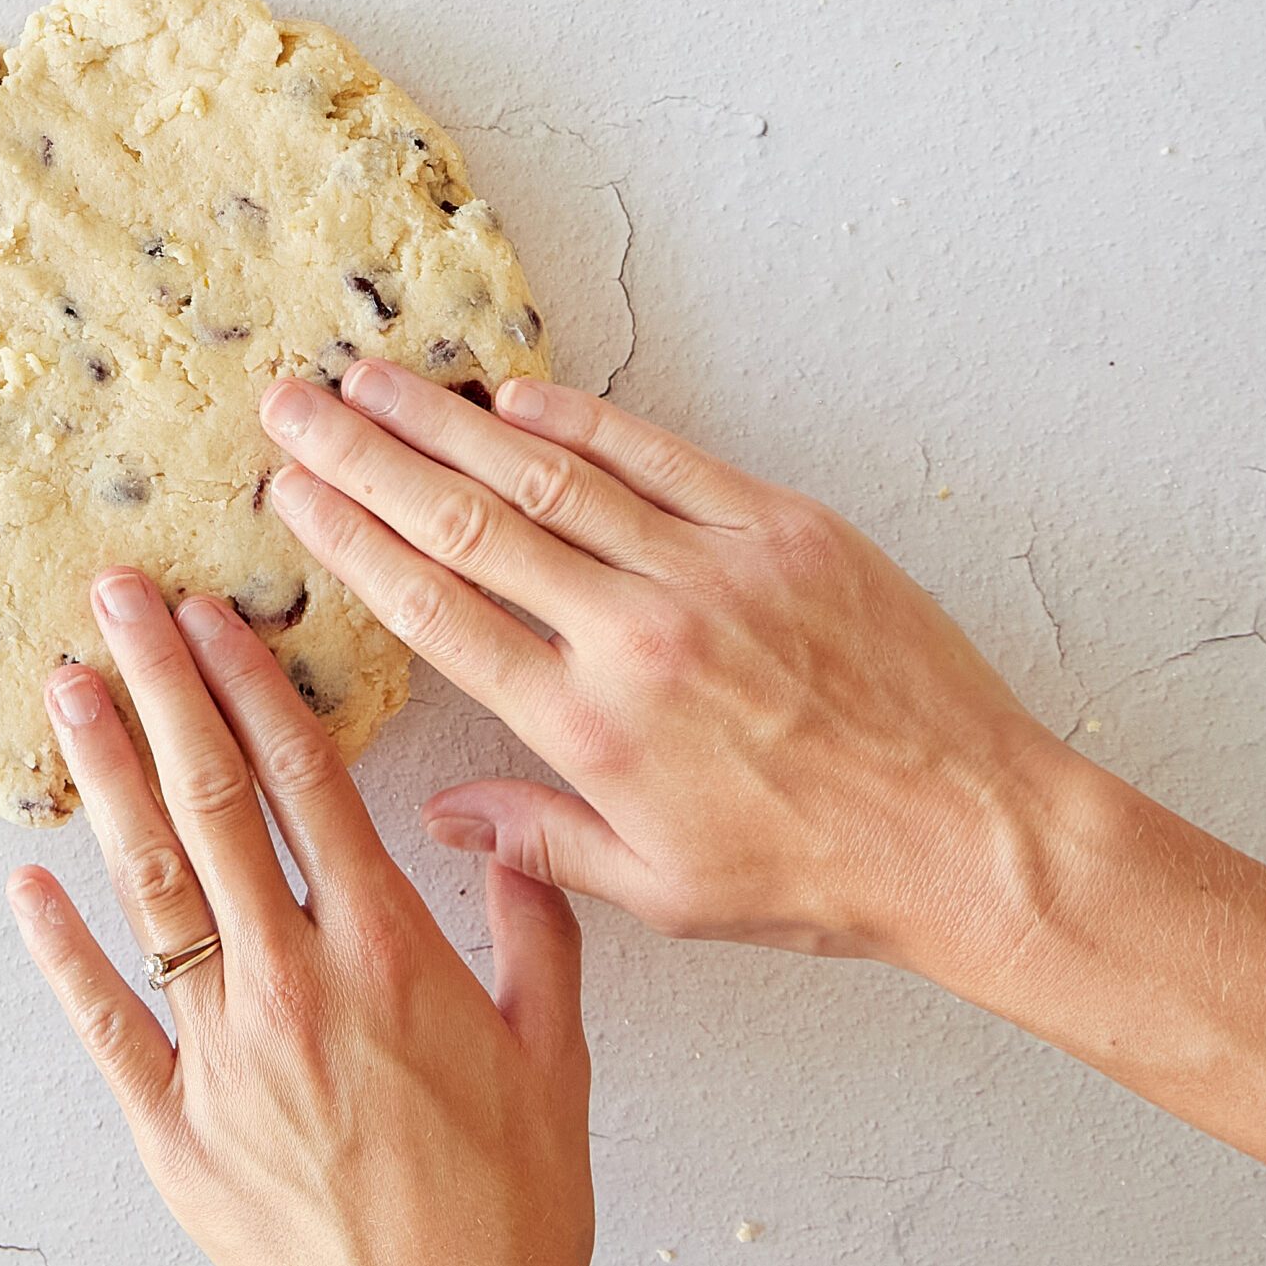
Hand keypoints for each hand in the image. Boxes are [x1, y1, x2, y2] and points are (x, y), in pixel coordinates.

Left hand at [8, 568, 594, 1265]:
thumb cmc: (504, 1206)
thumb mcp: (554, 1059)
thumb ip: (536, 938)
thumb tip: (516, 850)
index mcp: (389, 953)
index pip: (308, 783)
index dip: (251, 685)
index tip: (213, 614)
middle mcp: (295, 980)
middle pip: (215, 802)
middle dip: (161, 688)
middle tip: (115, 602)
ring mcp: (223, 1050)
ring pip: (150, 884)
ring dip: (103, 778)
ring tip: (65, 691)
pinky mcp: (172, 1124)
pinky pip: (104, 1021)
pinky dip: (61, 950)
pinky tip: (25, 883)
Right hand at [257, 362, 1067, 979]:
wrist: (974, 834)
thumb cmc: (818, 875)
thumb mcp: (660, 888)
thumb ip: (537, 839)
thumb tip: (440, 813)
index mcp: (590, 727)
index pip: (435, 609)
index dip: (350, 540)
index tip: (292, 493)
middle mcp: (633, 633)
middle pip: (465, 521)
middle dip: (364, 455)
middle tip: (292, 403)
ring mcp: (708, 569)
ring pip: (548, 473)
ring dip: (446, 419)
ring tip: (372, 378)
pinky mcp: (781, 530)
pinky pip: (658, 459)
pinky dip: (580, 419)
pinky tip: (513, 392)